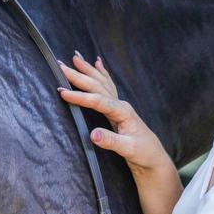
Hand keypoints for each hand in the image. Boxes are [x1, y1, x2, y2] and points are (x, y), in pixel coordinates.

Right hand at [57, 51, 171, 174]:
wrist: (153, 156)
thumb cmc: (143, 152)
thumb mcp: (128, 150)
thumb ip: (111, 141)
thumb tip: (92, 135)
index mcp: (123, 112)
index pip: (99, 101)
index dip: (81, 97)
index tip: (63, 92)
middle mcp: (121, 105)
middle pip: (98, 87)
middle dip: (79, 76)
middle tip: (60, 66)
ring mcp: (119, 105)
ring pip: (101, 83)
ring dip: (88, 70)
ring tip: (75, 57)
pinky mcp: (117, 109)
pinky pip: (107, 87)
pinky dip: (101, 74)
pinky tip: (98, 64)